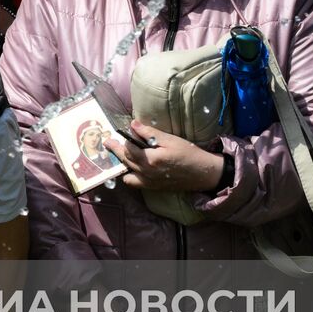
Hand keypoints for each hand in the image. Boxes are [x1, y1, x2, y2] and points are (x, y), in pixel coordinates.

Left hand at [106, 121, 225, 191]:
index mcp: (150, 160)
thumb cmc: (189, 153)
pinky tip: (131, 167)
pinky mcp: (152, 187)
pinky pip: (134, 182)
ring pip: (127, 172)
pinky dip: (129, 175)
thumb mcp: (170, 140)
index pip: (128, 148)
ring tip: (120, 153)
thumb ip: (150, 133)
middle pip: (125, 160)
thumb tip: (133, 124)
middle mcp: (146, 173)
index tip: (122, 131)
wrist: (203, 173)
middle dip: (116, 149)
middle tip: (109, 142)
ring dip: (122, 162)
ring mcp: (148, 182)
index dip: (124, 138)